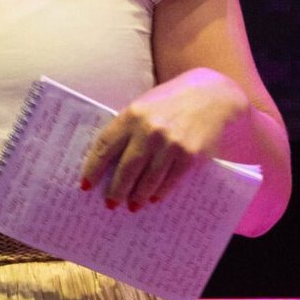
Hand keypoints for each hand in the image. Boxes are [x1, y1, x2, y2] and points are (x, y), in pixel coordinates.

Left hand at [79, 69, 251, 209]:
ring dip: (138, 196)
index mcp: (132, 114)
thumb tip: (109, 161)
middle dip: (116, 190)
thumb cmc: (172, 102)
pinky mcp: (190, 155)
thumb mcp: (145, 106)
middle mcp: (150, 130)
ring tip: (132, 205)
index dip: (93, 168)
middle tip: (110, 203)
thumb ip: (128, 128)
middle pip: (126, 168)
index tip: (86, 185)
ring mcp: (171, 143)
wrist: (212, 95)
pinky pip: (170, 180)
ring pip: (148, 179)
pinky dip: (160, 192)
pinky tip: (153, 198)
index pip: (105, 146)